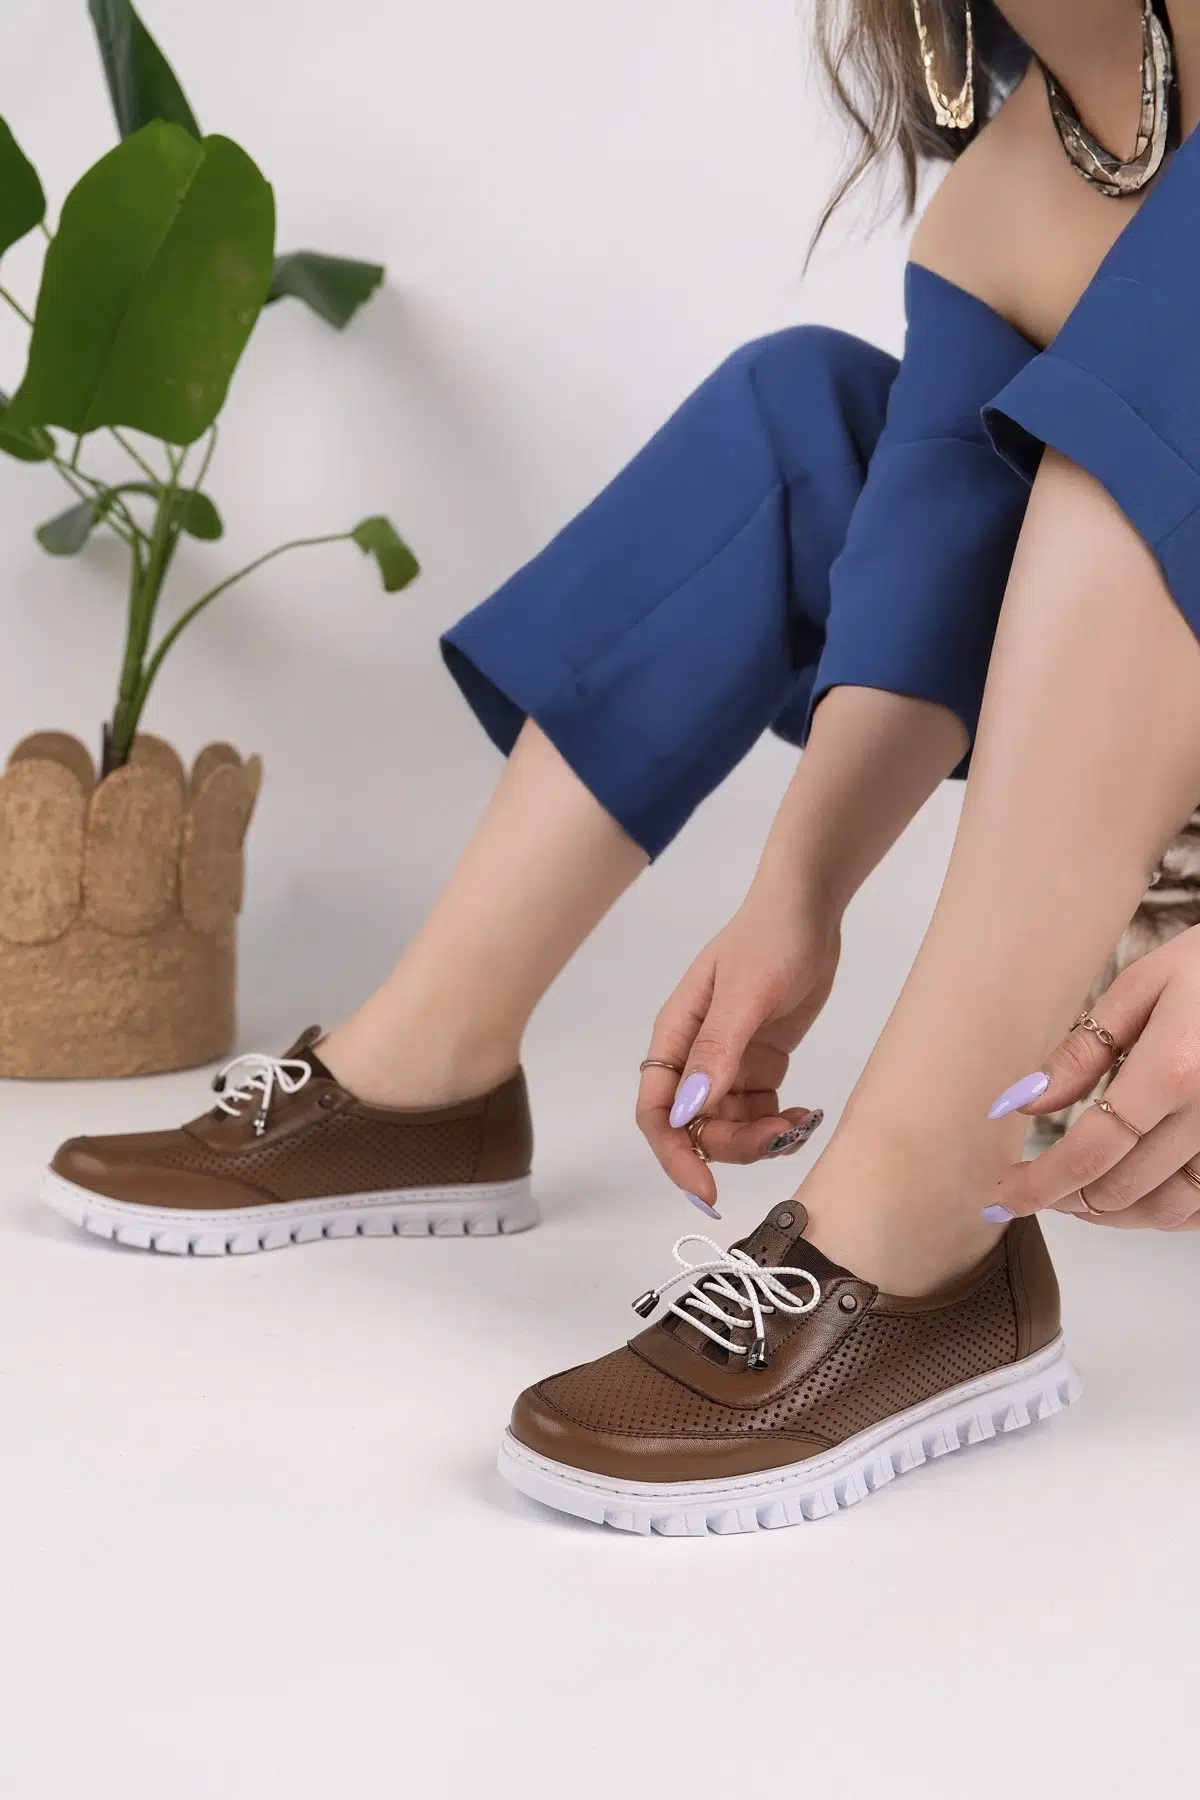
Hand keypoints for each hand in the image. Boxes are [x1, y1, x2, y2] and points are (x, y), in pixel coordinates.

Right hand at [636, 883, 838, 1211]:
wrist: (810, 909)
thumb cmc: (770, 940)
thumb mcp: (745, 995)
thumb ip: (717, 1053)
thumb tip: (688, 1112)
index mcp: (676, 1036)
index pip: (658, 1112)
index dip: (675, 1156)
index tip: (706, 1191)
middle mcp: (695, 1055)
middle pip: (697, 1129)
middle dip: (734, 1147)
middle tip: (781, 1134)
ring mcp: (728, 1061)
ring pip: (730, 1127)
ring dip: (762, 1138)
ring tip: (800, 1121)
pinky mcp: (760, 1063)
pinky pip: (760, 1113)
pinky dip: (780, 1124)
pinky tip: (806, 1113)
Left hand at [991, 925, 1199, 1229]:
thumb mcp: (1144, 985)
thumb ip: (1082, 1051)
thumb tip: (1021, 1105)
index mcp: (1175, 1070)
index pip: (1090, 1153)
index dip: (1038, 1185)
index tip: (1001, 1196)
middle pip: (1124, 1190)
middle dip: (1066, 1200)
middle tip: (1031, 1189)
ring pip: (1167, 1211)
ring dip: (1112, 1215)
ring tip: (1074, 1195)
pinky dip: (1163, 1213)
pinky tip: (1133, 1194)